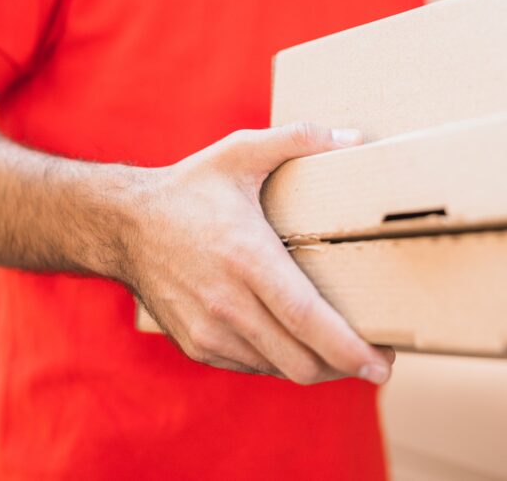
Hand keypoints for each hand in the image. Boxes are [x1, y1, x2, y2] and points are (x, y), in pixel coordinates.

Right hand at [101, 123, 394, 384]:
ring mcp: (210, 330)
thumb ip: (297, 139)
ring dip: (316, 366)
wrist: (124, 226)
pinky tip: (296, 342)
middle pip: (300, 359)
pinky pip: (254, 366)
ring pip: (279, 369)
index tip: (382, 363)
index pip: (306, 318)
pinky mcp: (198, 345)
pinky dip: (281, 361)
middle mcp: (227, 302)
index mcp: (246, 257)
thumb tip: (353, 137)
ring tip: (341, 350)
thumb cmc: (189, 189)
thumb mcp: (239, 152)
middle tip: (376, 359)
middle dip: (346, 367)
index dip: (348, 348)